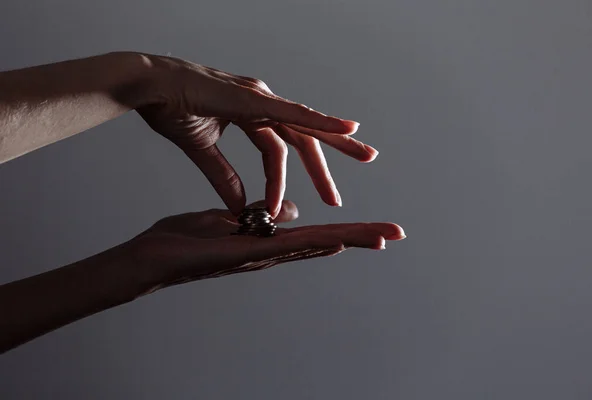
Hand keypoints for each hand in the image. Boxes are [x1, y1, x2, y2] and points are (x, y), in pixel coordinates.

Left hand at [129, 200, 405, 290]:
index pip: (313, 232)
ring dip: (348, 239)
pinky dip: (310, 242)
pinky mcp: (244, 254)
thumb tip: (285, 209)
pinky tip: (334, 239)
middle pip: (323, 239)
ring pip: (311, 243)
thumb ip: (259, 215)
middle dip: (360, 235)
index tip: (372, 229)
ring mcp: (259, 254)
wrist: (152, 258)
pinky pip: (281, 246)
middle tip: (394, 234)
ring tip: (381, 237)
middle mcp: (270, 248)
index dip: (345, 229)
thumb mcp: (228, 222)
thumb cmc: (185, 240)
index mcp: (267, 238)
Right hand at [136, 54, 378, 216]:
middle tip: (341, 194)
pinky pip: (294, 113)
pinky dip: (321, 121)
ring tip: (365, 156)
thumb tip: (240, 203)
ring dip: (336, 143)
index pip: (282, 149)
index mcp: (252, 115)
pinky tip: (347, 127)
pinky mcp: (254, 98)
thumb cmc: (172, 109)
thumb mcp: (204, 151)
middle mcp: (263, 104)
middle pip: (304, 138)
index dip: (286, 179)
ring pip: (306, 127)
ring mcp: (260, 98)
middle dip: (325, 166)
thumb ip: (224, 176)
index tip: (287, 208)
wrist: (148, 88)